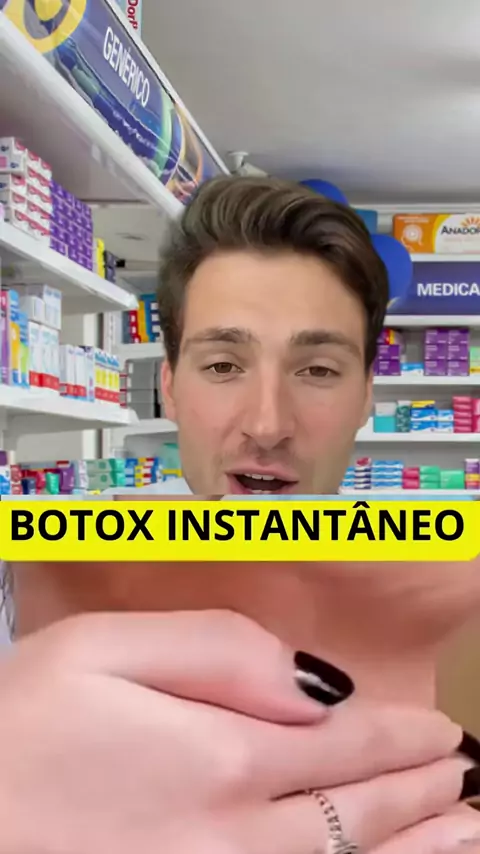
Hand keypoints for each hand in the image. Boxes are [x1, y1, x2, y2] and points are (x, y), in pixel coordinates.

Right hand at [0, 610, 473, 852]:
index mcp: (224, 753)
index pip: (344, 741)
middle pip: (356, 811)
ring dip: (417, 851)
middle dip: (421, 791)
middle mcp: (236, 835)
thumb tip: (311, 680)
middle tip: (464, 776)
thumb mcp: (104, 649)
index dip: (401, 735)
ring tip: (466, 833)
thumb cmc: (19, 728)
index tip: (440, 728)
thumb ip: (217, 650)